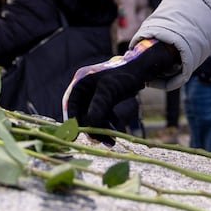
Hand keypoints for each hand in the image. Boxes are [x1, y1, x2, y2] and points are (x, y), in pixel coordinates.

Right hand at [64, 39, 180, 132]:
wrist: (140, 69)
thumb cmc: (123, 75)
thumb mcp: (110, 90)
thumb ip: (99, 105)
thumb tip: (90, 125)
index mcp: (80, 82)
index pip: (70, 104)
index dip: (71, 121)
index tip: (74, 136)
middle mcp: (85, 89)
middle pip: (82, 113)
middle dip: (92, 128)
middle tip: (101, 140)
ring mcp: (94, 95)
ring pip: (94, 117)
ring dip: (102, 129)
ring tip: (112, 141)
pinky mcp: (104, 100)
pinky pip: (103, 116)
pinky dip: (109, 124)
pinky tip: (118, 132)